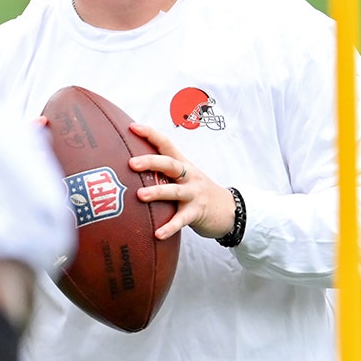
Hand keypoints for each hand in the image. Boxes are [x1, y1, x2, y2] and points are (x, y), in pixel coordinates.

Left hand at [126, 123, 236, 240]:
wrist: (229, 210)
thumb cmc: (198, 192)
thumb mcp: (184, 177)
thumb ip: (163, 172)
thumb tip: (131, 167)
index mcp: (183, 165)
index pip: (166, 144)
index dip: (150, 134)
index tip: (133, 127)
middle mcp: (189, 176)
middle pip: (170, 165)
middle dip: (151, 162)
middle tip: (131, 163)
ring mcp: (194, 194)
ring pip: (175, 192)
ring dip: (157, 192)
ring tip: (140, 195)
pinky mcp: (197, 213)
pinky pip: (182, 220)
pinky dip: (169, 227)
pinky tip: (157, 234)